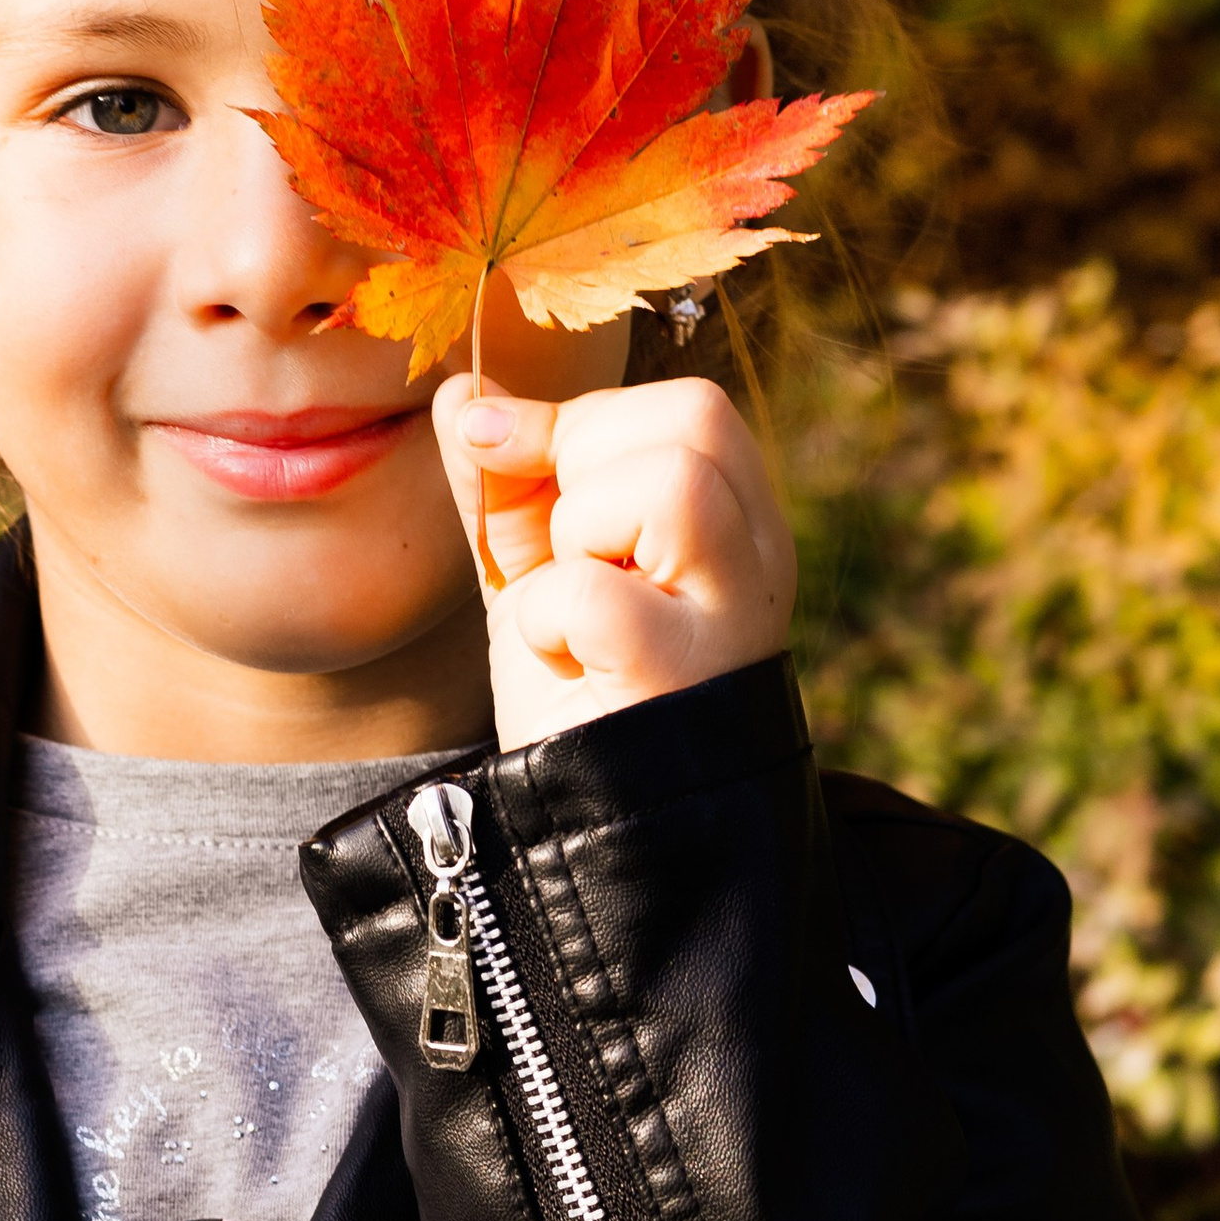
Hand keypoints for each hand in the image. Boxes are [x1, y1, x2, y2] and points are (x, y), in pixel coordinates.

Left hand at [432, 372, 795, 751]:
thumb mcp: (535, 569)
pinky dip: (547, 616)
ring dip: (579, 528)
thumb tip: (463, 392)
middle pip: (696, 418)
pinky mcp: (682, 678)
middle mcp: (756, 561)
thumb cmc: (575, 692)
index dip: (582, 419)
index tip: (516, 466)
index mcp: (736, 523)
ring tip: (571, 601)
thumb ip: (505, 482)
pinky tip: (559, 658)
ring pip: (673, 483)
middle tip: (559, 540)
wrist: (590, 828)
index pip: (689, 408)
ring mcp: (730, 620)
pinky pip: (596, 594)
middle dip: (586, 455)